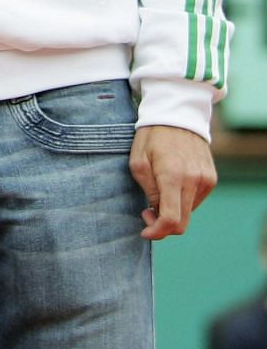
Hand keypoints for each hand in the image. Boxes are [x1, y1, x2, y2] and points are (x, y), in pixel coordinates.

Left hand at [130, 124, 215, 238]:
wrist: (177, 116)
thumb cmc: (151, 138)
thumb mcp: (138, 162)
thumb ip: (149, 190)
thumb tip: (157, 213)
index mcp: (173, 176)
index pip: (171, 218)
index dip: (157, 232)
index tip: (145, 232)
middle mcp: (194, 181)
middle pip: (182, 221)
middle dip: (162, 225)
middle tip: (147, 212)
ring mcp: (206, 180)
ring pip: (189, 212)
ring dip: (173, 211)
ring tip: (158, 194)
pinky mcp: (211, 179)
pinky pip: (196, 200)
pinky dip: (182, 201)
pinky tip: (171, 186)